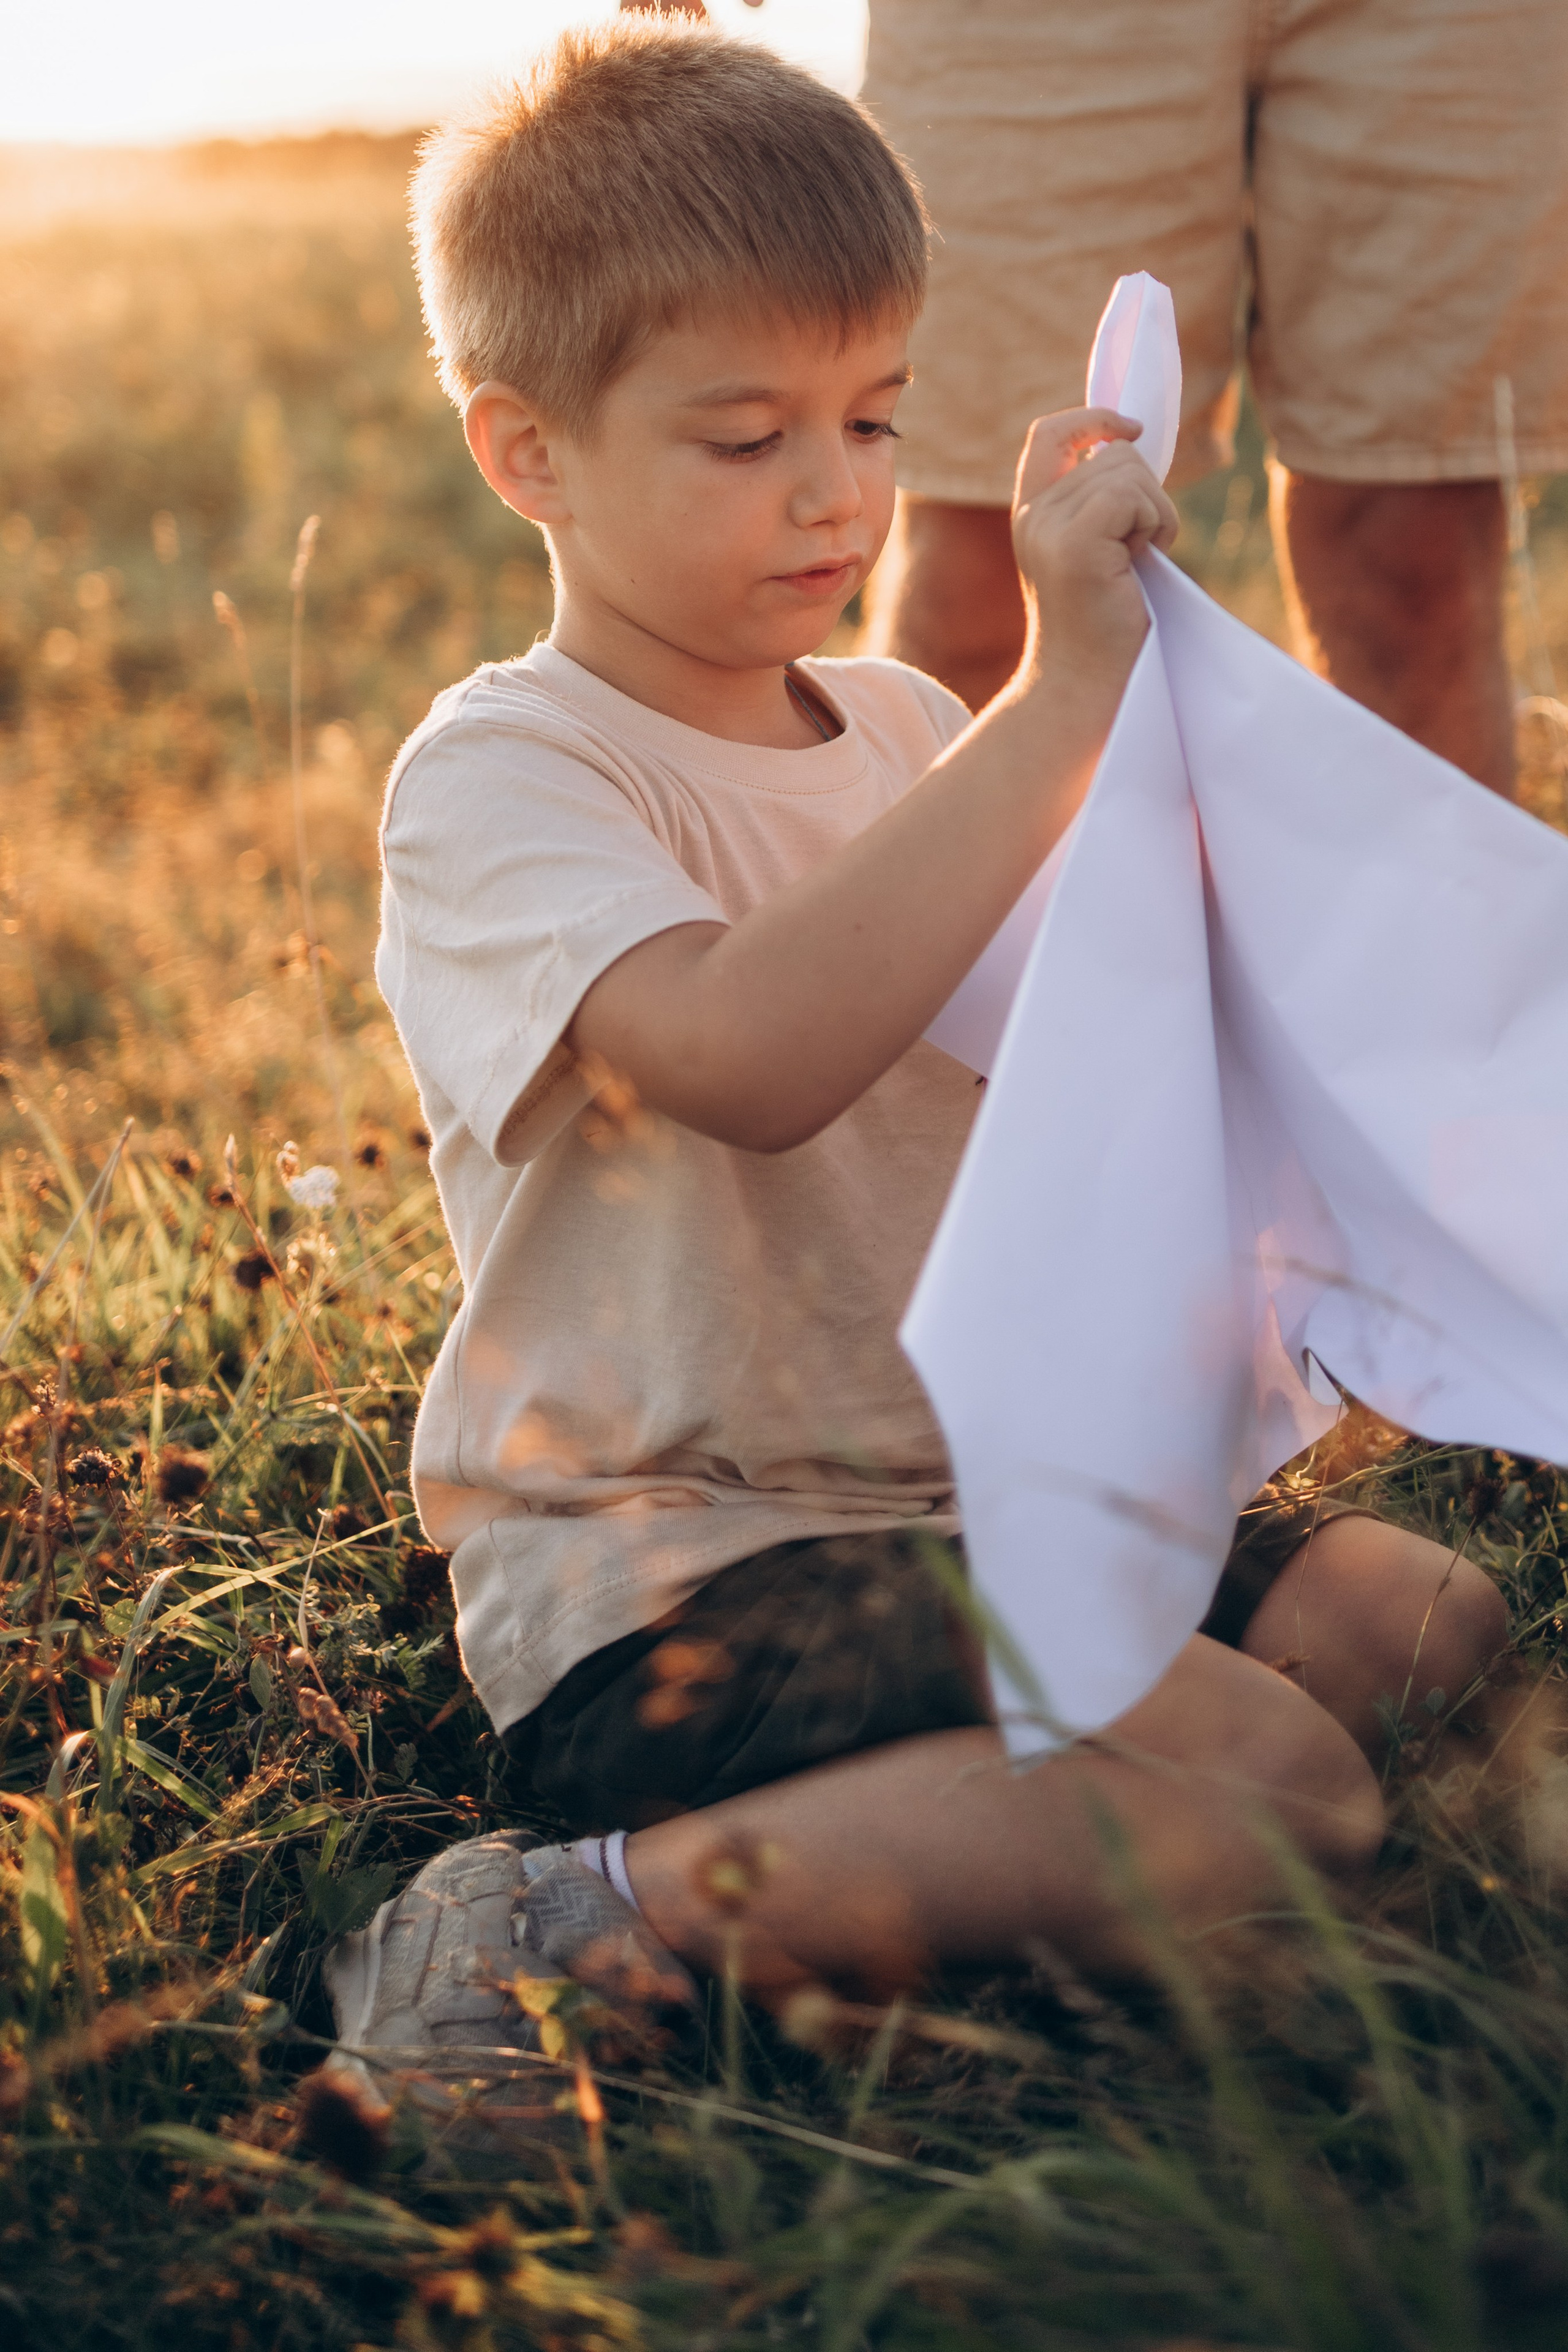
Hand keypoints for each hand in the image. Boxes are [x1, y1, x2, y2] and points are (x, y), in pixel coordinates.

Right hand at [1010, 409, 1178, 688]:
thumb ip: (1103, 505)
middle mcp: (1033, 515)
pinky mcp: (1075, 544)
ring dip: (1155, 514)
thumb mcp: (1097, 553)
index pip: (1050, 433)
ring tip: (1138, 565)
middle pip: (1113, 453)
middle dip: (1147, 495)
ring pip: (1129, 471)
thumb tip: (1137, 448)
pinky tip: (1143, 565)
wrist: (1083, 690)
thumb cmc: (1103, 632)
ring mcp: (1049, 527)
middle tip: (1139, 552)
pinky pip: (1134, 496)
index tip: (1131, 431)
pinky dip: (1155, 526)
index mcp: (1032, 514)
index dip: (1094, 418)